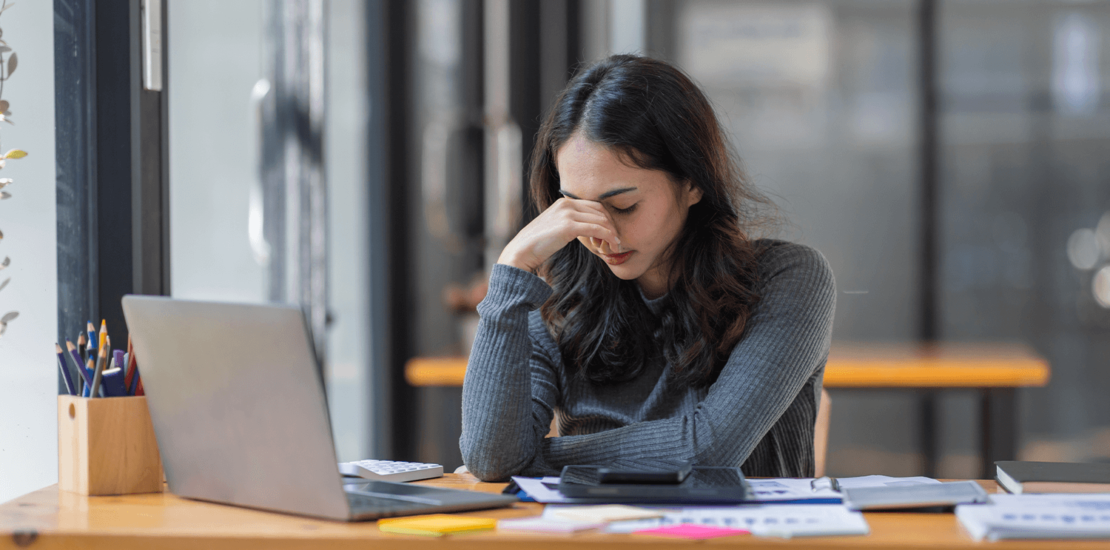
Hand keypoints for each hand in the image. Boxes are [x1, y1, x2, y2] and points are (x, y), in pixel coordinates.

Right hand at [498, 198, 620, 271]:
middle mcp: (566, 203)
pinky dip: (608, 237)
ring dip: (611, 233)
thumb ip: (569, 223)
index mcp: (563, 202)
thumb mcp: (555, 227)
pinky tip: (611, 245)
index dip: (606, 219)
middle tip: (614, 240)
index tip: (610, 233)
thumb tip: (586, 230)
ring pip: (601, 220)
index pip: (594, 205)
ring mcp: (567, 214)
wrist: (521, 251)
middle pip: (600, 210)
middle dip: (611, 225)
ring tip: (614, 245)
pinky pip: (597, 229)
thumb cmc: (537, 244)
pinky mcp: (568, 226)